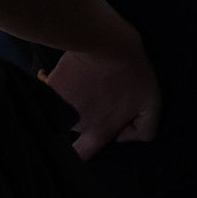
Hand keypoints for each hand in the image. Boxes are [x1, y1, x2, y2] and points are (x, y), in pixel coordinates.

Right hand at [40, 36, 158, 159]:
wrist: (105, 41)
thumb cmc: (132, 72)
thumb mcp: (152, 103)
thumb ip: (145, 130)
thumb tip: (123, 138)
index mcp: (99, 131)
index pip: (83, 156)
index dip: (80, 156)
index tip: (81, 144)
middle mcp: (76, 124)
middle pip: (65, 136)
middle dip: (66, 129)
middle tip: (77, 110)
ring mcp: (59, 105)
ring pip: (55, 112)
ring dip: (61, 103)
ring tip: (74, 87)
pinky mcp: (48, 87)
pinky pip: (44, 90)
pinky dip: (48, 84)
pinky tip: (55, 75)